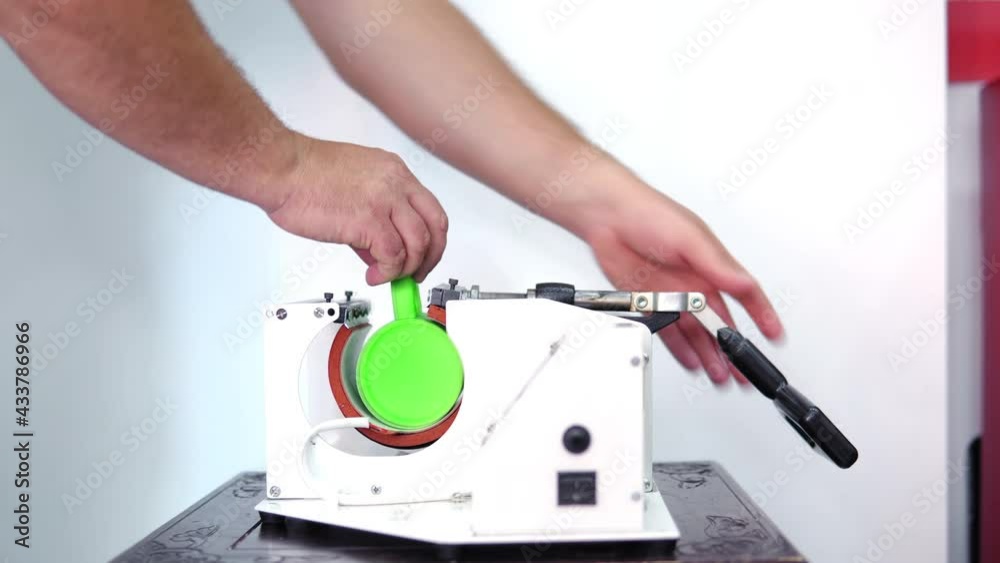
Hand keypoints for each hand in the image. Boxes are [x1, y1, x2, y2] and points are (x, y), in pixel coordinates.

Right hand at [266, 137, 447, 284]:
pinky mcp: (369, 221)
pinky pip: (394, 256)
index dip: (431, 239)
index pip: (430, 209)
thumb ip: (374, 217)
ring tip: (387, 276)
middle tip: (416, 274)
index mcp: (394, 172)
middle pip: (436, 226)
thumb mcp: (354, 187)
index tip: (421, 256)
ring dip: (407, 268)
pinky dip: (388, 272)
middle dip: (430, 257)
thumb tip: (381, 251)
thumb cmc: (305, 174)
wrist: (282, 168)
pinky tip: (374, 275)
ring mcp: (385, 201)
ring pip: (419, 244)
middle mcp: (396, 183)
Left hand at [574, 174, 783, 384]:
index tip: (775, 335)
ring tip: (720, 375)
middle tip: (745, 370)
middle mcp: (695, 282)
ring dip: (709, 354)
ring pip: (696, 332)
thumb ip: (717, 265)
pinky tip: (691, 362)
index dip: (762, 315)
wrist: (607, 218)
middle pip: (720, 322)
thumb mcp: (690, 238)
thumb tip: (744, 282)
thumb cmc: (649, 214)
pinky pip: (669, 332)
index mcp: (712, 265)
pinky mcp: (650, 304)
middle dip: (734, 348)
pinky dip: (681, 349)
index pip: (745, 294)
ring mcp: (672, 295)